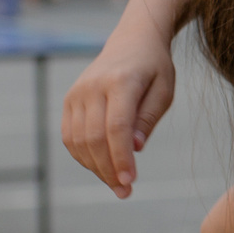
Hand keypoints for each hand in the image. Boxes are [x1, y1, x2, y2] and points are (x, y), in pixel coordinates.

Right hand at [60, 27, 177, 197]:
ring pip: (78, 140)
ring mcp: (77, 93)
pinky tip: (102, 166)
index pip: (116, 127)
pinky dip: (83, 156)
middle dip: (108, 169)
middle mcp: (92, 87)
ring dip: (95, 167)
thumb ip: (148, 119)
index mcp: (120, 82)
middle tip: (125, 191)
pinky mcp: (69, 100)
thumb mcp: (164, 91)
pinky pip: (70, 136)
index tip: (130, 182)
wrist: (132, 41)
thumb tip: (134, 149)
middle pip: (94, 138)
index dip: (121, 158)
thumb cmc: (154, 68)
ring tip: (116, 183)